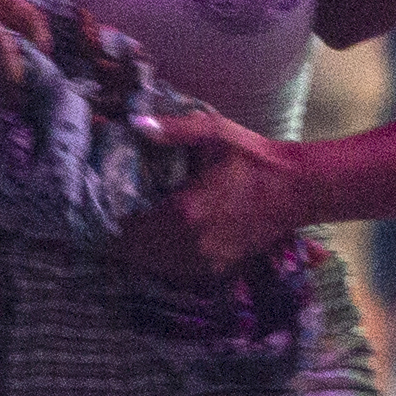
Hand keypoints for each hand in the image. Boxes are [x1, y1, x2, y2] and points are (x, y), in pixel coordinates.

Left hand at [117, 109, 310, 280]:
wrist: (298, 189)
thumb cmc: (254, 158)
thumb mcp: (214, 133)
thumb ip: (173, 130)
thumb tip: (135, 124)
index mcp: (184, 213)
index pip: (129, 232)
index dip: (107, 227)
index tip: (96, 214)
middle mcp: (191, 244)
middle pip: (138, 255)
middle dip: (120, 241)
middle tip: (108, 223)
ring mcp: (206, 261)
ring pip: (156, 267)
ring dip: (140, 253)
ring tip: (129, 233)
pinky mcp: (219, 267)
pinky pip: (178, 271)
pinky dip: (163, 261)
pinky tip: (158, 242)